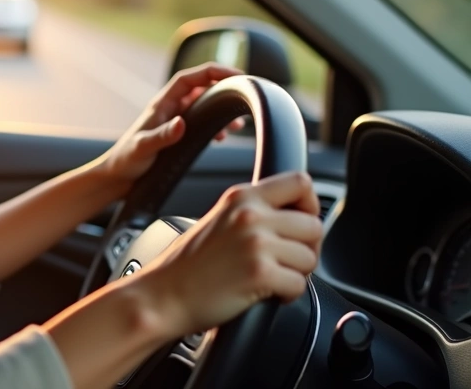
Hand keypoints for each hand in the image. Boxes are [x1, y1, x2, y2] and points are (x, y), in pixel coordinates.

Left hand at [99, 62, 245, 188]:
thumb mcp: (143, 148)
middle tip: (244, 97)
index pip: (189, 78)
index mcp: (161, 105)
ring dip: (221, 110)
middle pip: (200, 88)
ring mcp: (174, 121)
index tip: (235, 74)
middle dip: (223, 90)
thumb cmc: (126, 161)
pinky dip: (215, 125)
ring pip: (203, 106)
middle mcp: (169, 109)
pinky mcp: (177, 134)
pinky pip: (201, 122)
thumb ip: (162, 136)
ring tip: (237, 122)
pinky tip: (221, 136)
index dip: (212, 72)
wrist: (117, 177)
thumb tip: (182, 123)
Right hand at [138, 171, 322, 336]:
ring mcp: (255, 242)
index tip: (300, 224)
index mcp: (241, 196)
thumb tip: (299, 217)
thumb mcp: (220, 220)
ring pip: (310, 257)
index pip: (301, 182)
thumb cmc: (188, 265)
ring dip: (298, 273)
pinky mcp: (260, 273)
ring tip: (273, 278)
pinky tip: (268, 293)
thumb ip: (255, 211)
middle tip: (287, 262)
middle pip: (314, 225)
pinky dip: (288, 295)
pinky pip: (300, 284)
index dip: (310, 205)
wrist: (163, 295)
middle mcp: (249, 214)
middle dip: (307, 248)